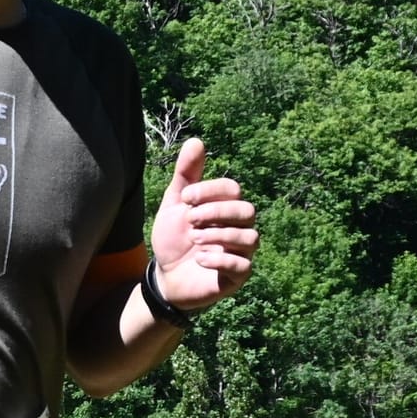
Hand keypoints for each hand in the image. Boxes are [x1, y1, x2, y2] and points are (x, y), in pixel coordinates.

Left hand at [148, 138, 255, 311]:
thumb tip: (196, 140)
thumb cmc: (174, 239)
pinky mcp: (237, 277)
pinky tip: (200, 259)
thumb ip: (186, 175)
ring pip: (250, 237)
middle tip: (190, 220)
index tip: (184, 200)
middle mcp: (239, 228)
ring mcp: (240, 253)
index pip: (233, 189)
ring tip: (195, 241)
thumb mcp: (175, 205)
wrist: (165, 276)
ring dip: (220, 235)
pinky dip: (221, 259)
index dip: (210, 191)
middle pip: (247, 210)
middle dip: (216, 212)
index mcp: (226, 208)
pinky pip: (244, 266)